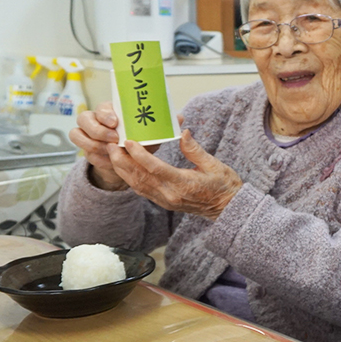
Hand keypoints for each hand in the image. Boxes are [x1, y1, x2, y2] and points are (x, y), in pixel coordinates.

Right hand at [68, 102, 154, 190]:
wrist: (129, 161)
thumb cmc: (139, 141)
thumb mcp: (150, 134)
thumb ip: (160, 125)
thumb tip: (179, 117)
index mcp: (111, 110)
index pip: (101, 106)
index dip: (105, 113)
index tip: (115, 121)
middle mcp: (95, 119)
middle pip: (83, 118)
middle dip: (97, 129)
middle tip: (114, 138)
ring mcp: (87, 134)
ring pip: (77, 135)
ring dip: (94, 144)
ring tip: (112, 151)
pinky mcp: (85, 149)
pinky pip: (83, 152)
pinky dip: (97, 158)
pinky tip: (109, 161)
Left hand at [106, 129, 242, 220]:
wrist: (228, 208)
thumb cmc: (224, 186)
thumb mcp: (213, 164)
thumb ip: (194, 149)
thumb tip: (183, 132)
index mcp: (182, 184)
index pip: (154, 167)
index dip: (139, 154)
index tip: (129, 141)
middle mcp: (170, 195)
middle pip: (139, 177)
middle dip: (123, 160)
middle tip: (113, 145)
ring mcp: (165, 200)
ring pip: (137, 185)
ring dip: (123, 169)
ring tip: (114, 153)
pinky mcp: (164, 203)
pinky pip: (142, 190)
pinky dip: (131, 178)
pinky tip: (125, 168)